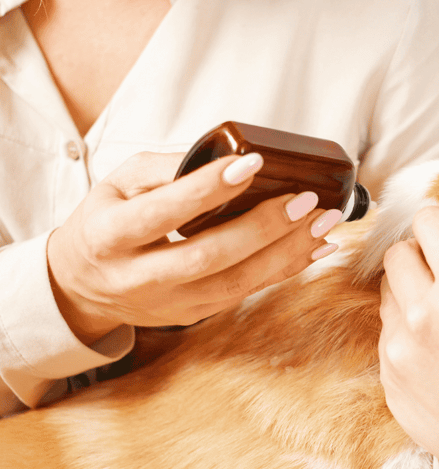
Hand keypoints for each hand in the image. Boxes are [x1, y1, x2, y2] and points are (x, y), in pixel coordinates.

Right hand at [47, 151, 340, 343]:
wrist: (85, 286)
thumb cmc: (108, 222)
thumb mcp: (118, 184)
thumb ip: (166, 168)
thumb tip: (227, 154)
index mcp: (110, 236)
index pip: (162, 213)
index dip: (207, 189)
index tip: (250, 164)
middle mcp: (138, 277)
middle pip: (208, 256)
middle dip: (263, 227)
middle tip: (304, 199)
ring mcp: (170, 303)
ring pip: (236, 282)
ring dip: (286, 252)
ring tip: (323, 223)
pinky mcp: (194, 314)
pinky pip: (247, 293)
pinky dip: (286, 269)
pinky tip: (315, 248)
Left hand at [379, 206, 438, 468]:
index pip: (428, 222)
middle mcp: (425, 316)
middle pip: (398, 253)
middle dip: (419, 256)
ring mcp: (400, 349)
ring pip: (388, 292)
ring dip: (408, 292)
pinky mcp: (387, 376)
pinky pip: (387, 332)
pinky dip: (405, 331)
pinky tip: (434, 352)